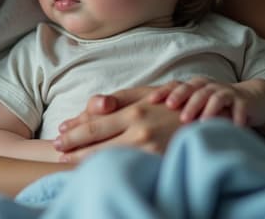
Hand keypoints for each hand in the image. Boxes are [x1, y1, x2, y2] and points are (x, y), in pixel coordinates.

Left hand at [52, 86, 183, 162]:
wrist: (208, 121)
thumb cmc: (171, 104)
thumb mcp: (146, 94)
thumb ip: (118, 100)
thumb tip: (93, 106)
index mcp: (135, 113)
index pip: (94, 127)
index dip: (73, 134)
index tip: (57, 138)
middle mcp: (141, 133)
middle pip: (97, 147)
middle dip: (73, 152)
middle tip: (56, 154)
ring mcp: (151, 153)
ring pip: (109, 161)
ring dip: (85, 163)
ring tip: (68, 164)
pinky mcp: (159, 166)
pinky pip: (127, 170)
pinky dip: (108, 170)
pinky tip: (97, 171)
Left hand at [148, 77, 264, 126]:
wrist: (250, 100)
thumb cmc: (213, 105)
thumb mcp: (194, 102)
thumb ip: (173, 108)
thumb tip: (144, 118)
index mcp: (192, 86)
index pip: (174, 86)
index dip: (162, 91)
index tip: (150, 101)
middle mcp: (207, 86)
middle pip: (192, 89)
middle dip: (183, 98)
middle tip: (174, 111)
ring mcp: (225, 92)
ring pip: (214, 97)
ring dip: (206, 108)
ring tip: (200, 121)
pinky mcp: (242, 101)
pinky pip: (238, 106)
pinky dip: (235, 116)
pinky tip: (231, 126)